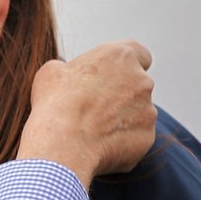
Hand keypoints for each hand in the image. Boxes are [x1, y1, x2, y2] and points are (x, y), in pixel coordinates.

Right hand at [18, 40, 156, 188]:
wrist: (63, 142)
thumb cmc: (55, 103)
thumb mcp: (51, 72)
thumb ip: (70, 69)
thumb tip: (69, 77)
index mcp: (121, 57)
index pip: (139, 54)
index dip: (124, 67)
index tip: (110, 77)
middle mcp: (142, 80)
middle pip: (137, 86)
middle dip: (120, 95)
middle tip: (92, 108)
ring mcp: (148, 109)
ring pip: (137, 113)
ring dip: (119, 119)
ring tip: (90, 130)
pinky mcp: (147, 136)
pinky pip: (135, 137)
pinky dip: (120, 140)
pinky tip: (97, 145)